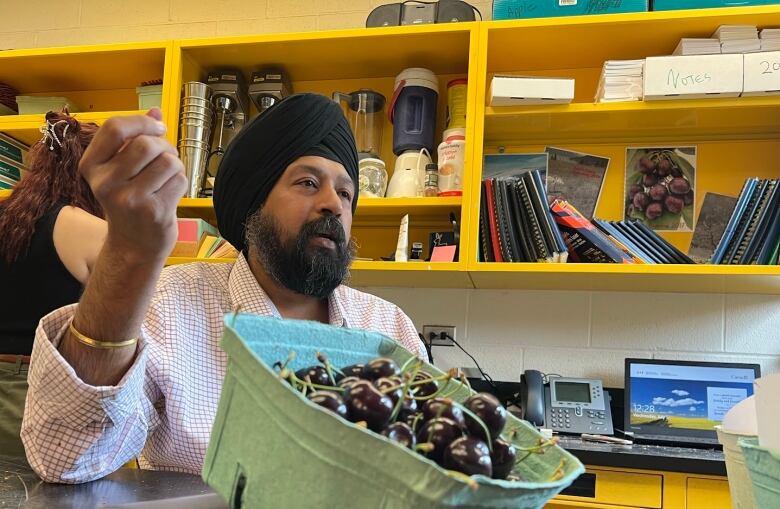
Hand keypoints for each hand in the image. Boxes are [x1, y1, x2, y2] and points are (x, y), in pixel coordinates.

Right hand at [78, 109, 186, 262]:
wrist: (133, 246)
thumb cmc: (130, 201)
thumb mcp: (123, 169)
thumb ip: (137, 138)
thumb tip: (156, 110)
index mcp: (91, 166)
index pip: (115, 127)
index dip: (143, 122)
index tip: (158, 128)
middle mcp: (105, 183)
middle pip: (147, 144)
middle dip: (164, 146)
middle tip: (165, 158)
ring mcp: (128, 199)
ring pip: (168, 162)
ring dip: (175, 165)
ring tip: (167, 178)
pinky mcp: (152, 212)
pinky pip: (179, 180)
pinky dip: (181, 183)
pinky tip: (170, 194)